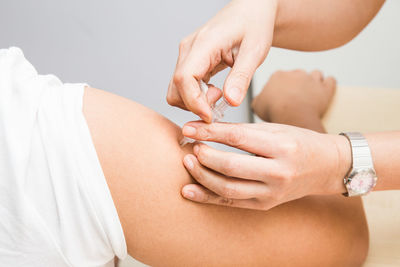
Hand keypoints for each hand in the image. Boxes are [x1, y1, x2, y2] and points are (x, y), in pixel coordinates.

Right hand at [167, 0, 277, 121]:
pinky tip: (215, 91)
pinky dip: (197, 96)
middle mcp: (189, 49)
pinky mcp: (190, 61)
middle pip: (176, 89)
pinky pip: (184, 86)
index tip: (211, 115)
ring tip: (219, 95)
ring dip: (195, 102)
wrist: (251, 11)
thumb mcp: (255, 51)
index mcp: (203, 44)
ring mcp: (187, 55)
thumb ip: (241, 77)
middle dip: (195, 105)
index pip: (184, 78)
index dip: (194, 102)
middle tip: (220, 103)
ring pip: (176, 90)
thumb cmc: (254, 25)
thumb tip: (230, 101)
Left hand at [180, 122, 349, 209]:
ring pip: (228, 188)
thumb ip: (242, 131)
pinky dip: (208, 197)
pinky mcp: (265, 205)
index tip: (189, 128)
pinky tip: (189, 191)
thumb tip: (205, 129)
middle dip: (203, 156)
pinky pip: (232, 203)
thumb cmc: (300, 142)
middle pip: (230, 166)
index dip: (209, 132)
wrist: (326, 167)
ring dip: (202, 177)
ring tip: (187, 163)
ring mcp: (272, 192)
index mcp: (281, 146)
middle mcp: (278, 172)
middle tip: (188, 147)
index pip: (237, 137)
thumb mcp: (276, 129)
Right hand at [252, 70, 335, 122]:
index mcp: (278, 75)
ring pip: (315, 74)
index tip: (280, 96)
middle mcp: (296, 73)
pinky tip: (325, 89)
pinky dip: (328, 84)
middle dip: (297, 83)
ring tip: (311, 92)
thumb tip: (257, 100)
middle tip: (295, 97)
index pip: (280, 77)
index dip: (280, 87)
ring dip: (314, 81)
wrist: (292, 116)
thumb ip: (257, 100)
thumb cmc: (274, 111)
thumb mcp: (257, 106)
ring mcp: (312, 79)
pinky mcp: (325, 88)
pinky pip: (330, 81)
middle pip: (298, 74)